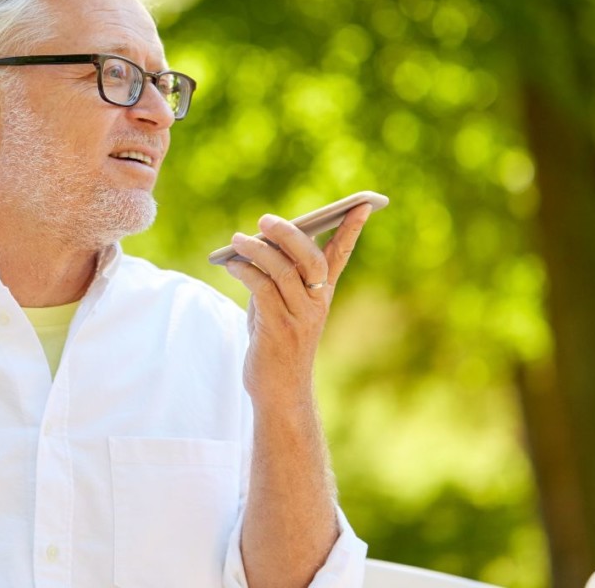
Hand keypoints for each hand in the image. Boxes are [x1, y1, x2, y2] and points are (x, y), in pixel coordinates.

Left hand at [224, 204, 372, 410]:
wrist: (279, 392)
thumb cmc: (276, 344)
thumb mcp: (280, 306)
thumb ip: (276, 277)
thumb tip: (257, 244)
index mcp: (322, 294)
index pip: (342, 255)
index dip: (352, 228)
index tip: (363, 203)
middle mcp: (317, 303)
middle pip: (311, 257)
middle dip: (289, 234)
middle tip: (265, 220)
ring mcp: (300, 317)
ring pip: (283, 270)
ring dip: (257, 250)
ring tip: (236, 240)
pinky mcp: (279, 329)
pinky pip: (263, 289)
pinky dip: (245, 272)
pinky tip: (232, 266)